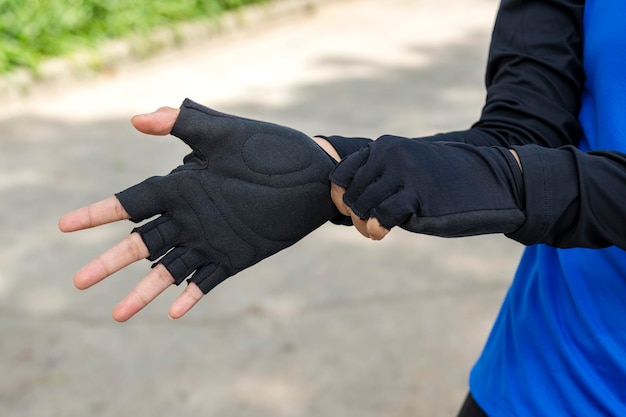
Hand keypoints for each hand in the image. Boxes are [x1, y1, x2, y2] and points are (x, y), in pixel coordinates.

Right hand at [60, 99, 338, 320]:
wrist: (315, 176)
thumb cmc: (272, 149)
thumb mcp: (226, 133)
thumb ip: (184, 122)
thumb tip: (136, 120)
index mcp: (182, 186)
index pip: (131, 202)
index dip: (98, 213)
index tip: (65, 226)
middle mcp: (190, 216)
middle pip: (141, 243)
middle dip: (110, 262)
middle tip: (80, 281)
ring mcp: (211, 239)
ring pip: (167, 269)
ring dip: (144, 291)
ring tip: (118, 315)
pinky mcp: (235, 256)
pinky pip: (206, 280)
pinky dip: (189, 295)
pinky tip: (173, 312)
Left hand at [329, 135, 525, 239]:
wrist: (488, 181)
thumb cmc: (441, 181)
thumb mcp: (405, 169)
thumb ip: (377, 179)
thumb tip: (341, 202)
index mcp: (382, 146)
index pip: (341, 174)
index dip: (341, 197)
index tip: (353, 210)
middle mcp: (388, 155)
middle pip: (349, 194)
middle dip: (354, 215)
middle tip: (368, 226)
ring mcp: (403, 173)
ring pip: (361, 206)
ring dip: (364, 225)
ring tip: (375, 231)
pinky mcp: (417, 195)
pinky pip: (381, 216)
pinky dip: (376, 229)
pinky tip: (382, 233)